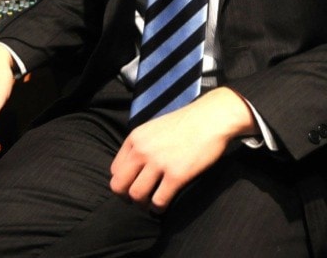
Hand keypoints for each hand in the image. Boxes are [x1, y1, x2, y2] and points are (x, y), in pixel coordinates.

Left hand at [109, 87, 257, 212]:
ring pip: (136, 195)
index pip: (115, 170)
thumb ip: (141, 144)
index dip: (123, 182)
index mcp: (135, 138)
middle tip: (140, 200)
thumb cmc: (186, 122)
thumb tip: (134, 168)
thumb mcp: (154, 127)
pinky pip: (159, 201)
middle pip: (119, 186)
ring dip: (143, 205)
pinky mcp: (176, 175)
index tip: (134, 186)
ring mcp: (158, 163)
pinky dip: (159, 208)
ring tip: (152, 203)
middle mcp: (142, 150)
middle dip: (127, 197)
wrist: (211, 118)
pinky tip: (164, 205)